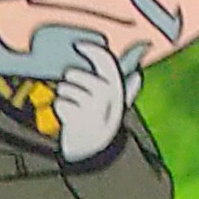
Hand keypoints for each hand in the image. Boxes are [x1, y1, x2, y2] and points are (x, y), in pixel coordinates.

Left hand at [51, 37, 141, 163]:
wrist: (94, 152)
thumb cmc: (103, 123)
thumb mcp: (118, 107)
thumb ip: (127, 90)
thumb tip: (138, 76)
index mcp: (116, 88)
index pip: (105, 60)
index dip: (92, 50)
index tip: (79, 46)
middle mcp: (106, 95)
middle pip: (75, 74)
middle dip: (70, 80)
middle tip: (74, 92)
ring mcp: (92, 106)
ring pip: (64, 88)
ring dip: (64, 96)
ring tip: (72, 107)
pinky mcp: (77, 118)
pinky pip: (60, 103)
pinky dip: (60, 109)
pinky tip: (68, 118)